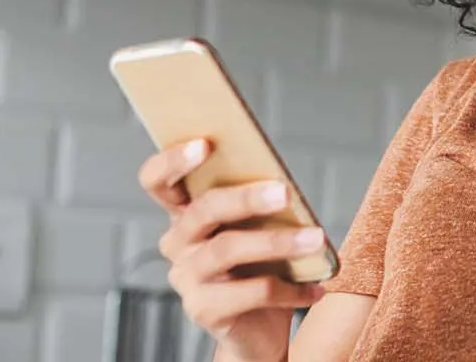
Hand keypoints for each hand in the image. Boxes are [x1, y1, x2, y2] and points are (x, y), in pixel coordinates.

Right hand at [140, 139, 325, 361]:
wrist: (258, 332)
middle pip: (203, 211)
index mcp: (185, 214)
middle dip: (245, 198)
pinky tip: (316, 287)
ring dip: (277, 242)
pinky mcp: (204, 310)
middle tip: (285, 192)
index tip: (205, 143)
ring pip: (227, 249)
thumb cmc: (260, 269)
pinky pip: (251, 293)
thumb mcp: (259, 230)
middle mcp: (177, 244)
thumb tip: (284, 185)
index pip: (158, 181)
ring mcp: (186, 279)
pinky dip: (290, 289)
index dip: (174, 160)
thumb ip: (260, 204)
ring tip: (316, 239)